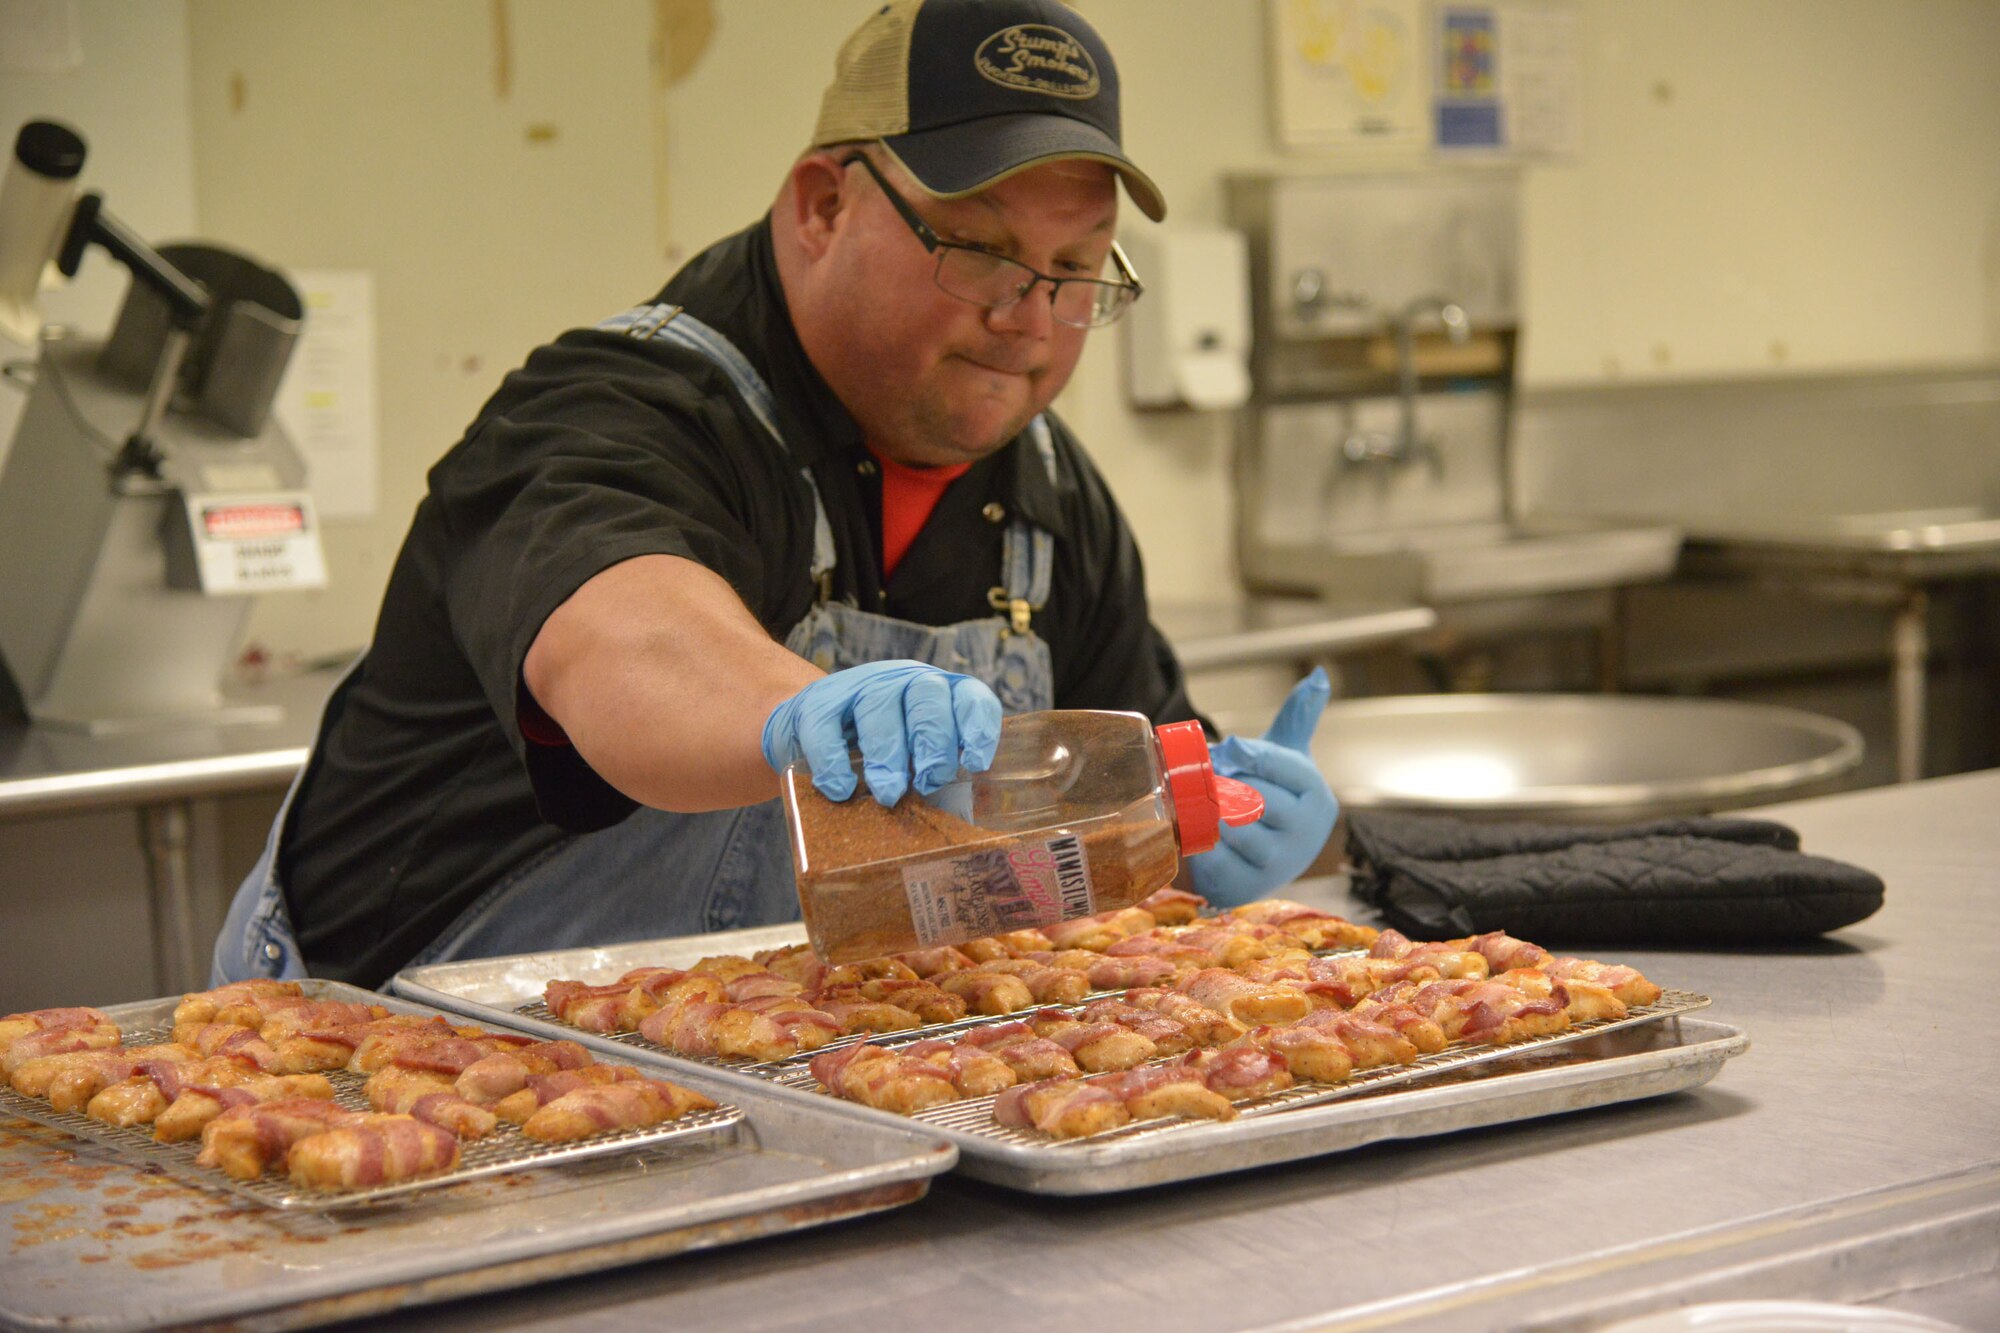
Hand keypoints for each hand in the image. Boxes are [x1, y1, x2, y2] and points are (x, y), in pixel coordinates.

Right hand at [761, 660, 1001, 805]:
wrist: (809, 739)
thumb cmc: (880, 761)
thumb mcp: (915, 767)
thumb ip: (942, 788)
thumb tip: (963, 828)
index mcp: (939, 695)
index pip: (969, 695)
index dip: (978, 726)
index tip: (975, 764)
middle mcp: (903, 682)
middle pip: (926, 696)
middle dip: (932, 743)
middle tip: (928, 784)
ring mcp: (858, 687)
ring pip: (878, 707)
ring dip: (887, 754)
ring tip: (889, 794)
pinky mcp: (816, 703)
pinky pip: (826, 726)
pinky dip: (834, 761)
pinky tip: (842, 790)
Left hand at [1187, 667, 1338, 906]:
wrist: (1259, 855)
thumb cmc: (1272, 795)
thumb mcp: (1288, 756)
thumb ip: (1300, 717)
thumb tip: (1320, 676)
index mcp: (1317, 797)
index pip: (1275, 763)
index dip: (1244, 753)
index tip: (1227, 750)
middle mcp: (1305, 834)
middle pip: (1252, 795)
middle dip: (1222, 781)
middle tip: (1206, 776)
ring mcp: (1278, 864)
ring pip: (1231, 826)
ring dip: (1209, 810)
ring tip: (1203, 802)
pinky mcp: (1246, 886)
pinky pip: (1212, 855)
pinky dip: (1199, 840)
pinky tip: (1199, 831)